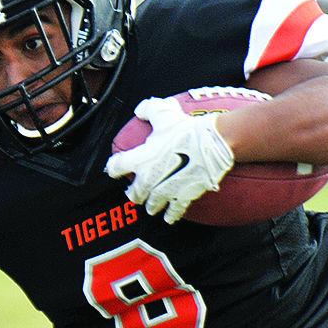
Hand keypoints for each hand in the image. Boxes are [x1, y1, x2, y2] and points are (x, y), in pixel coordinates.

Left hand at [105, 96, 235, 223]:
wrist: (213, 142)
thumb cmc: (187, 128)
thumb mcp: (165, 113)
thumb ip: (149, 109)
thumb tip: (140, 110)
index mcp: (140, 160)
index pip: (116, 167)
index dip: (114, 168)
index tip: (115, 169)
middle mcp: (148, 179)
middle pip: (133, 194)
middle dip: (134, 193)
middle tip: (136, 191)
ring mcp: (165, 191)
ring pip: (151, 205)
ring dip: (151, 204)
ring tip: (152, 204)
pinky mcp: (182, 197)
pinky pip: (173, 212)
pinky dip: (170, 215)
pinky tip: (168, 217)